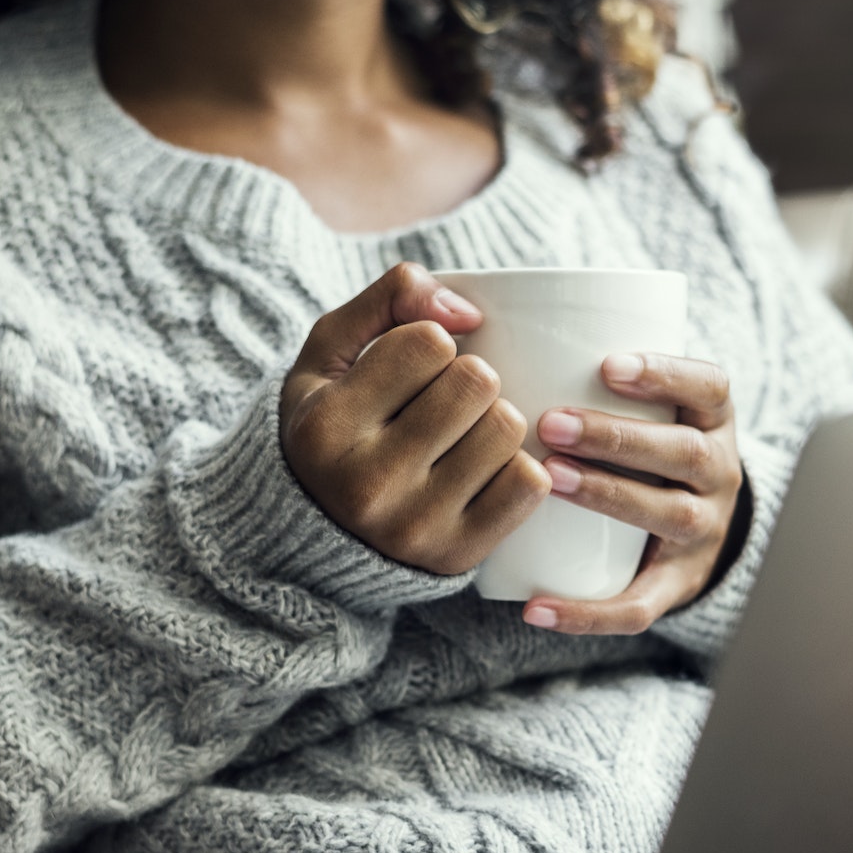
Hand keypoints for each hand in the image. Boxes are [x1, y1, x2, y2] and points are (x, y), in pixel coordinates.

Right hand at [280, 263, 551, 574]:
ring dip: (494, 420)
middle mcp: (366, 483)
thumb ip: (391, 298)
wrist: (321, 533)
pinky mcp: (457, 553)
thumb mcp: (331, 352)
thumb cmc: (336, 424)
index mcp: (325, 427)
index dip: (431, 342)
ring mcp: (414, 526)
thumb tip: (469, 313)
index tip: (412, 369)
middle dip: (469, 377)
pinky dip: (518, 466)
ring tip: (462, 435)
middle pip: (477, 382)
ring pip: (507, 428)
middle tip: (445, 401)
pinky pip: (530, 483)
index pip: (428, 343)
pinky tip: (485, 469)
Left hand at [523, 353, 745, 634]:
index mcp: (712, 418)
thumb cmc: (644, 442)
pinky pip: (640, 605)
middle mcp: (719, 472)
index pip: (709, 385)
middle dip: (618, 437)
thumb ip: (590, 363)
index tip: (608, 363)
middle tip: (550, 423)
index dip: (666, 373)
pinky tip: (536, 606)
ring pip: (669, 516)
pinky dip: (588, 612)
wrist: (698, 526)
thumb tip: (482, 313)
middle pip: (685, 452)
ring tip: (549, 480)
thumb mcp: (648, 401)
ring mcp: (703, 531)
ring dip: (609, 496)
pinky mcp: (677, 585)